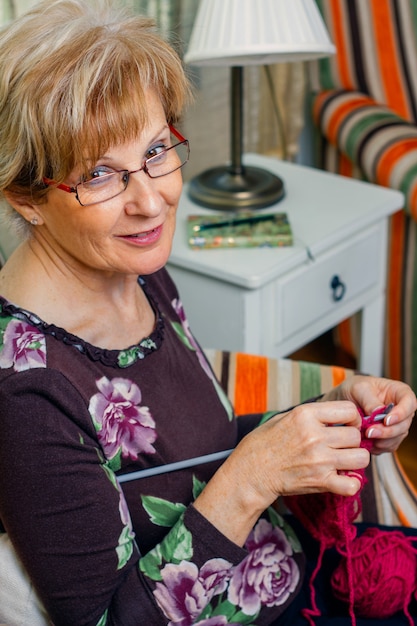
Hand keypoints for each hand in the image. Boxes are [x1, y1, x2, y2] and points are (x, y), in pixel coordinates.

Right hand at [195, 400, 369, 546]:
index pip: (349, 410)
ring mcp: (319, 460)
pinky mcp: (320, 482)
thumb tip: (334, 414)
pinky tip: (342, 480)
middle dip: (352, 440)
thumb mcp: (283, 417)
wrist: (250, 473)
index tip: (346, 425)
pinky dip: (351, 484)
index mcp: (305, 415)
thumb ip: (310, 414)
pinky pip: (352, 484)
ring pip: (361, 457)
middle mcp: (315, 436)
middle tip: (342, 446)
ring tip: (343, 461)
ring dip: (355, 460)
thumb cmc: (263, 444)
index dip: (352, 418)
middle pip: (356, 435)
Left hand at [321, 375, 416, 453]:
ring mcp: (396, 424)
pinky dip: (377, 446)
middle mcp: (401, 410)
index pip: (410, 403)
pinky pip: (388, 446)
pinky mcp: (389, 437)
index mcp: (399, 392)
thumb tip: (378, 413)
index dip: (401, 413)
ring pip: (397, 438)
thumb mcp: (358, 388)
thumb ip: (368, 400)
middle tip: (370, 432)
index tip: (386, 420)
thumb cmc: (355, 388)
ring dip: (382, 440)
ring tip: (365, 436)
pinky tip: (366, 441)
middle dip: (388, 431)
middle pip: (404, 424)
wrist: (345, 399)